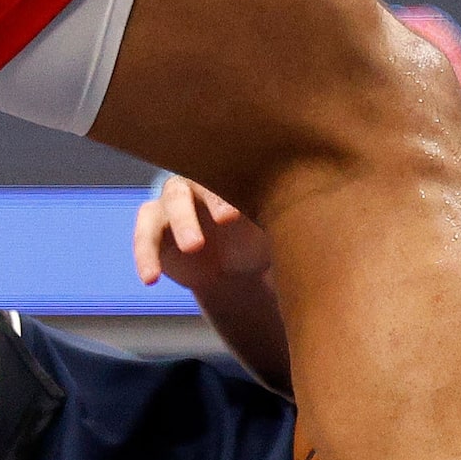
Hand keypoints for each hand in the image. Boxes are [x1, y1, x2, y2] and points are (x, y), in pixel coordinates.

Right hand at [132, 175, 271, 291]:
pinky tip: (150, 279)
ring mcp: (170, 205)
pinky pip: (143, 239)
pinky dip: (144, 257)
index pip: (218, 180)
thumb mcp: (274, 228)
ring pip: (162, 210)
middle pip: (184, 191)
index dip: (222, 197)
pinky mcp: (154, 230)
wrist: (239, 268)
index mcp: (224, 179)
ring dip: (176, 229)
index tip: (233, 218)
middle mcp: (193, 186)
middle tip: (208, 236)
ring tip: (191, 252)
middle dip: (193, 214)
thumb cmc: (261, 237)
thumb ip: (283, 217)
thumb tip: (317, 216)